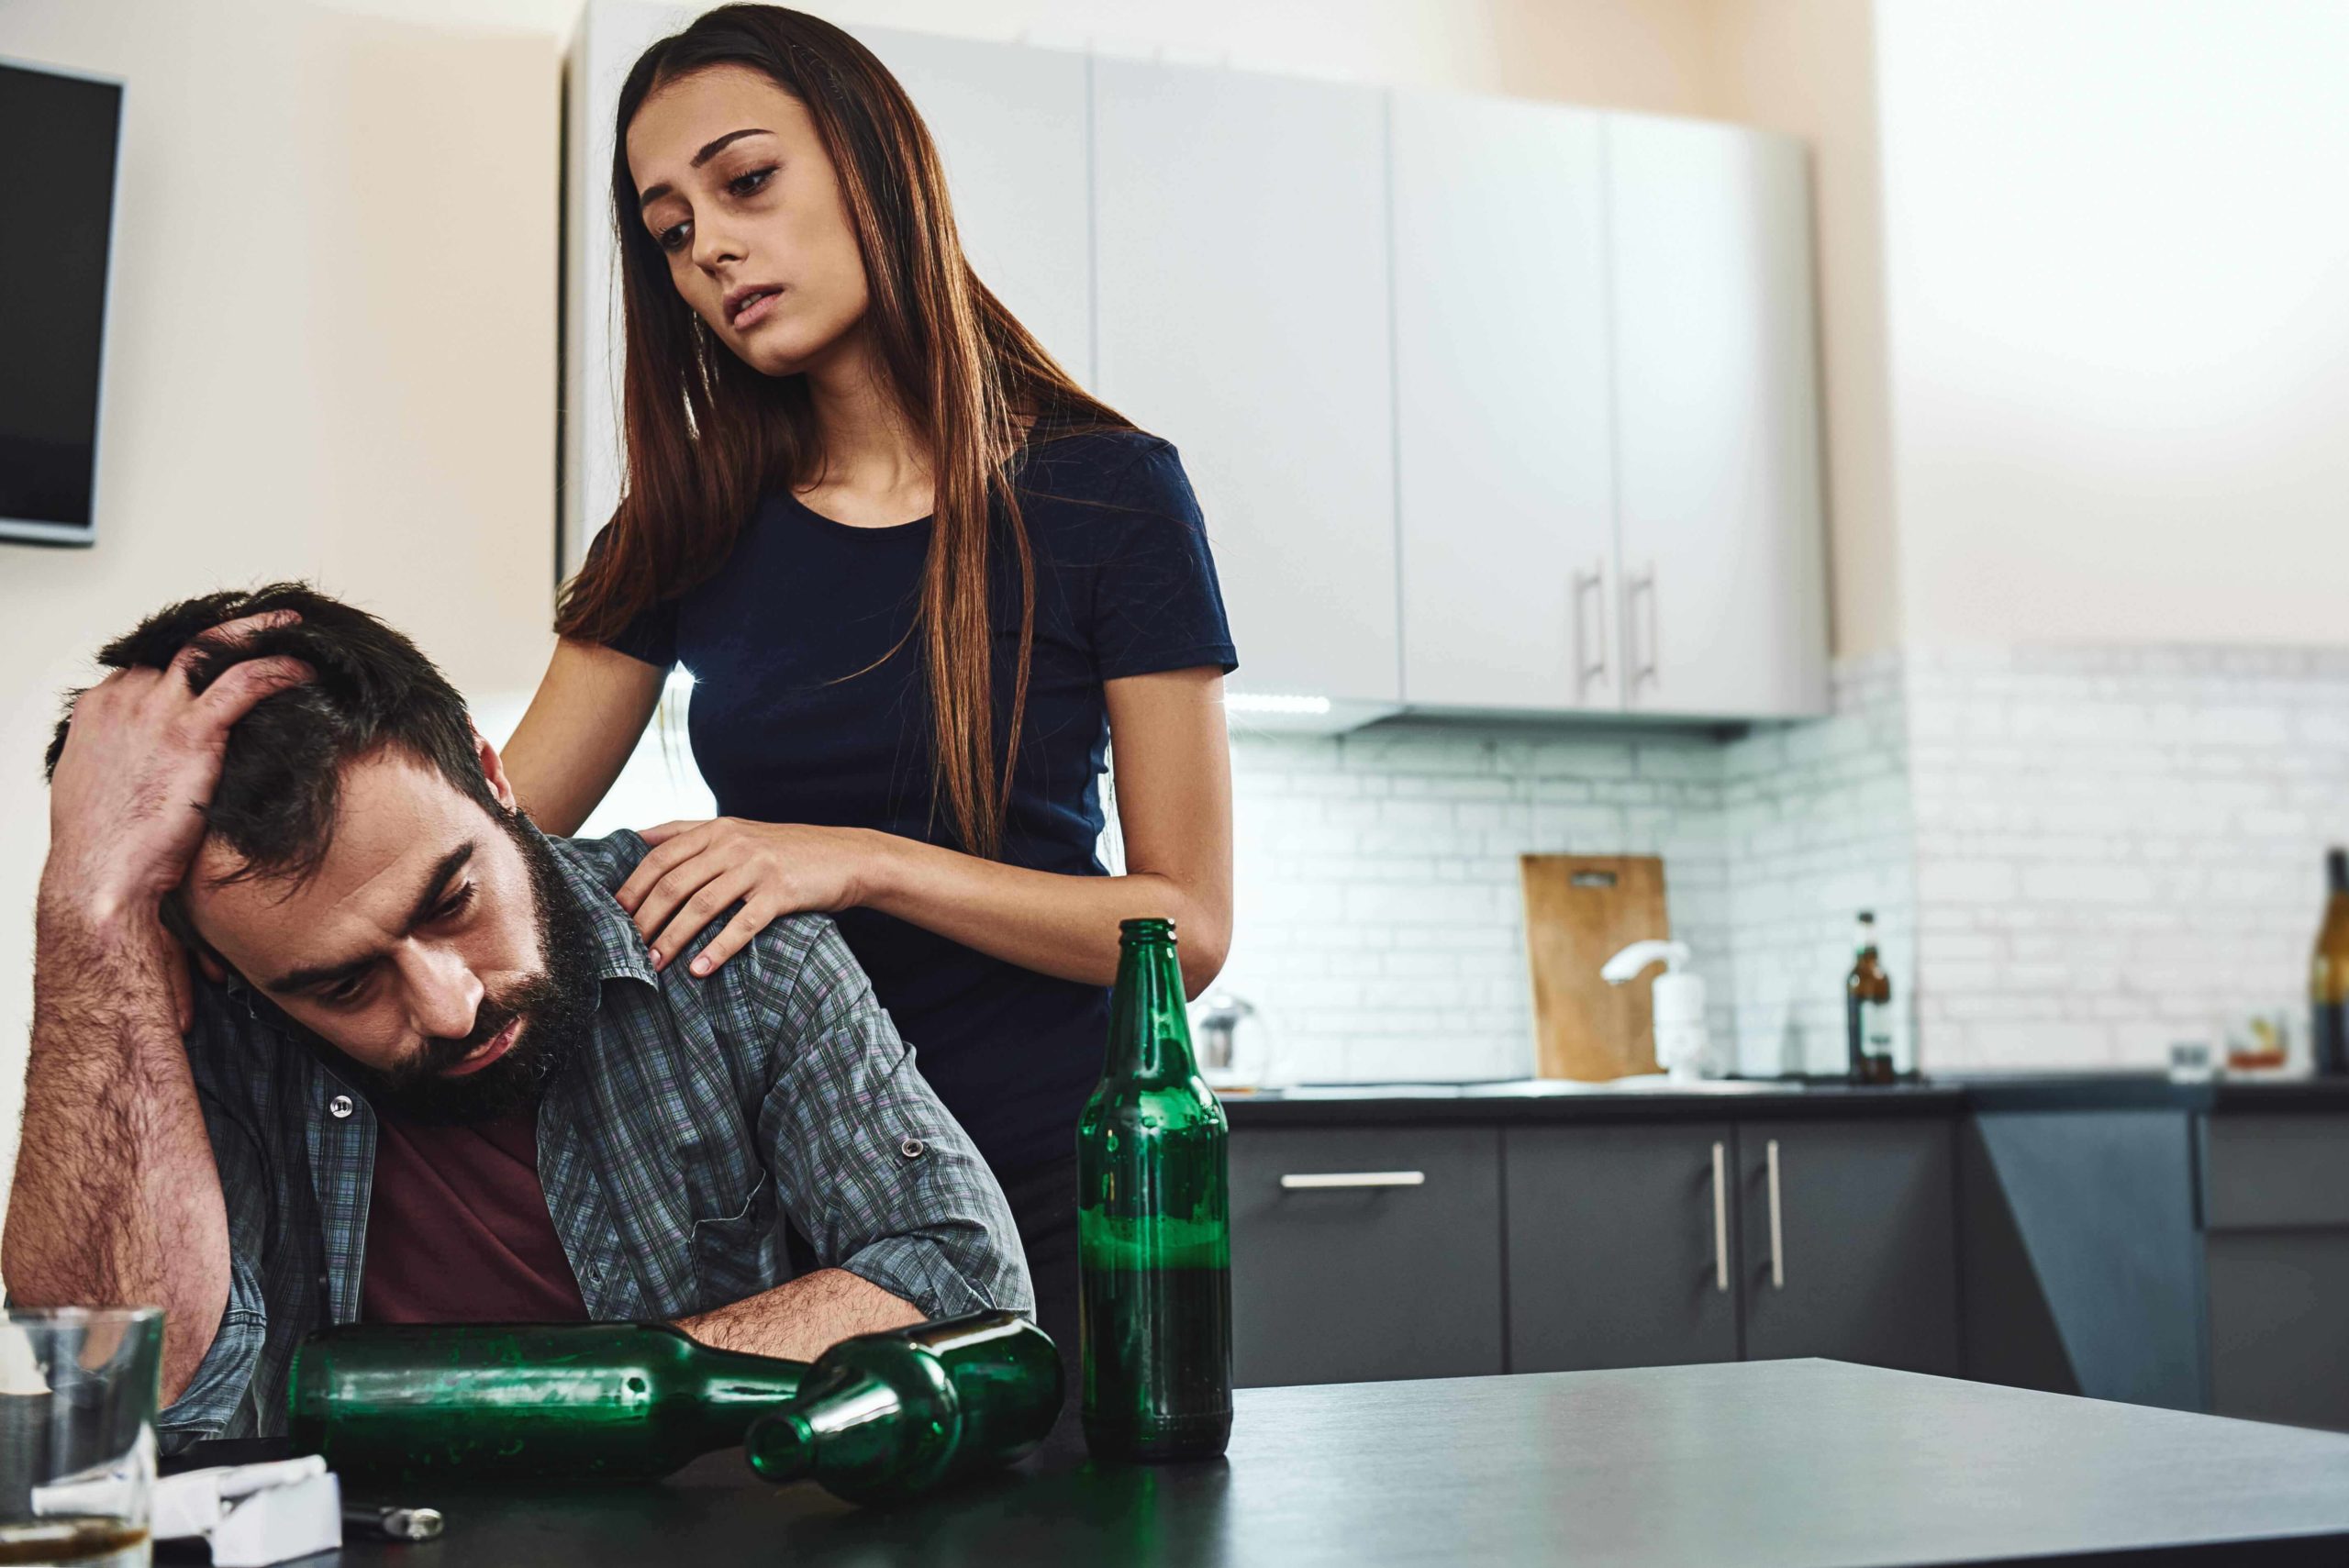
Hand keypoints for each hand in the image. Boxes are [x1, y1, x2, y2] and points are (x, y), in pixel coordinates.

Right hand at [42, 613, 310, 929]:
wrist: (101, 879)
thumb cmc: (105, 850)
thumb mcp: (102, 792)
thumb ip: (127, 762)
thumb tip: (153, 767)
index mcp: (99, 712)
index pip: (146, 664)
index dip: (187, 657)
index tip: (221, 656)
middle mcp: (123, 701)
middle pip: (178, 647)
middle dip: (223, 632)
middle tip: (260, 625)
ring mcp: (155, 713)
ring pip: (209, 648)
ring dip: (254, 631)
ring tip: (290, 626)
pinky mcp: (189, 734)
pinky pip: (243, 683)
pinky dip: (277, 669)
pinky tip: (303, 669)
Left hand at [616, 818, 876, 975]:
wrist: (846, 856)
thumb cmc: (786, 849)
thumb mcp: (738, 831)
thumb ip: (689, 832)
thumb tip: (639, 836)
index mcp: (716, 830)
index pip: (659, 858)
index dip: (631, 888)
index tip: (612, 917)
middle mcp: (733, 844)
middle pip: (673, 884)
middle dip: (645, 920)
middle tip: (627, 950)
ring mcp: (757, 868)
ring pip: (701, 906)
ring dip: (673, 939)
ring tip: (655, 966)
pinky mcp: (780, 893)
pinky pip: (742, 925)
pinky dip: (717, 950)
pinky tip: (699, 970)